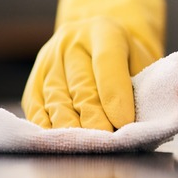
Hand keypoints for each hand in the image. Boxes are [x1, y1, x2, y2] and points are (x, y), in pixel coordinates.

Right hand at [22, 0, 164, 130]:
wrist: (99, 43)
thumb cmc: (129, 61)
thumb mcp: (143, 62)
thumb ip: (144, 86)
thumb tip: (139, 123)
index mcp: (104, 31)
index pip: (107, 61)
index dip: (115, 94)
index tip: (124, 122)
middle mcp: (72, 41)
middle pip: (81, 84)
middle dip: (93, 116)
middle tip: (104, 139)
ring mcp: (49, 59)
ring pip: (56, 97)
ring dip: (70, 125)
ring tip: (83, 146)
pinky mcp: (34, 78)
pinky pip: (36, 105)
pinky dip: (46, 126)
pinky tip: (57, 141)